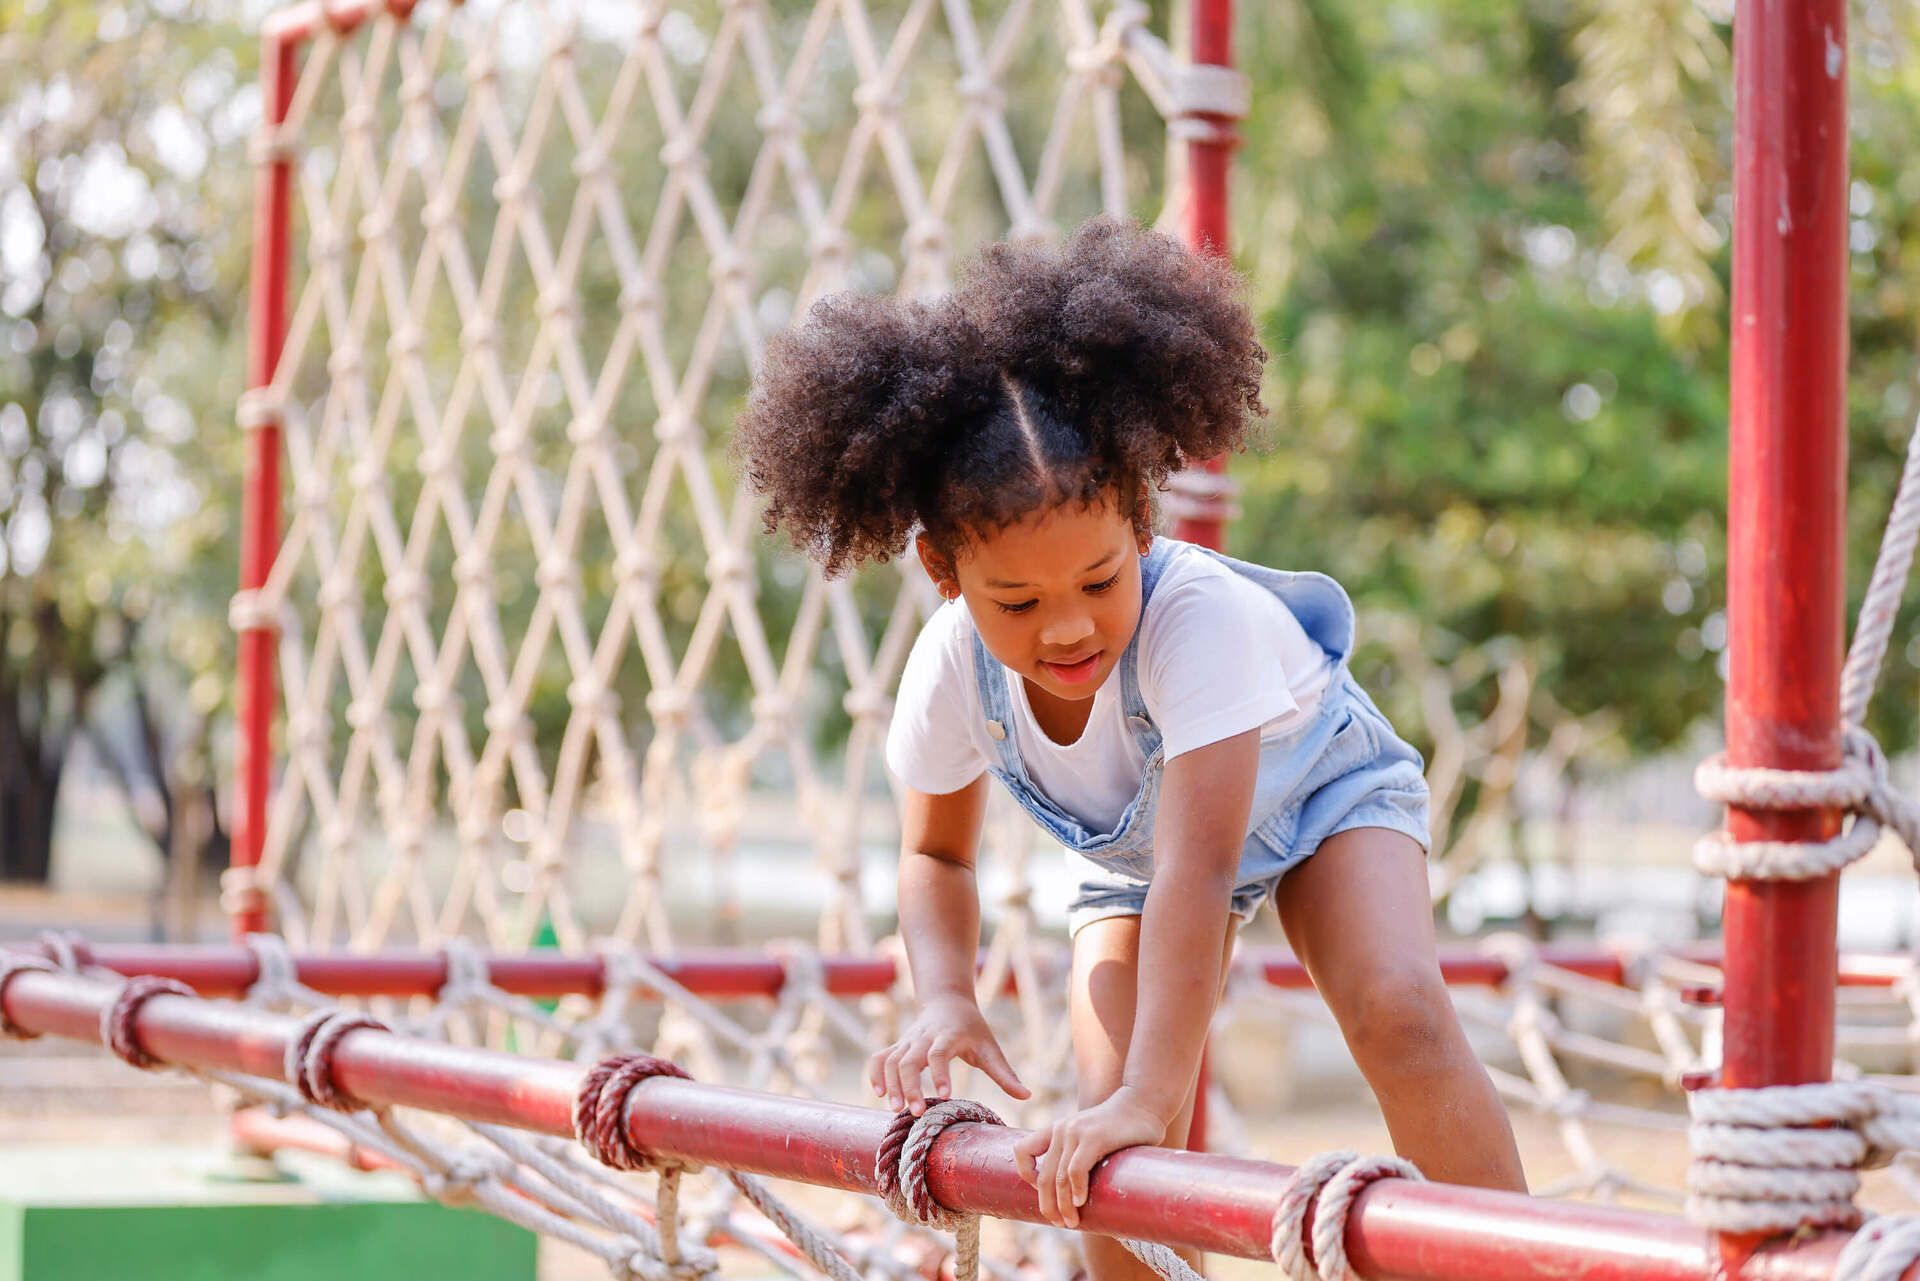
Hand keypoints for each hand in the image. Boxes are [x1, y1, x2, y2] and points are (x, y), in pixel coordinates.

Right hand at [868, 994, 1029, 1113]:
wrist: (947, 1000)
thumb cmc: (972, 1028)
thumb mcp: (990, 1047)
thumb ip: (1005, 1073)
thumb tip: (1027, 1096)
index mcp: (949, 1035)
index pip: (939, 1053)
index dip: (940, 1073)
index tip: (944, 1096)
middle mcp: (924, 1037)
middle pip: (909, 1059)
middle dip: (910, 1086)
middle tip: (914, 1113)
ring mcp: (908, 1041)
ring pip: (890, 1059)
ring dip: (890, 1084)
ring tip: (896, 1110)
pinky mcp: (898, 1046)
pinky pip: (879, 1058)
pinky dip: (875, 1074)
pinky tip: (879, 1094)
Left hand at [1013, 1088, 1170, 1227]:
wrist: (1143, 1103)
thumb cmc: (1121, 1128)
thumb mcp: (1090, 1138)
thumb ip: (1079, 1156)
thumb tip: (1075, 1193)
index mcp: (1057, 1129)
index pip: (1022, 1151)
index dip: (1026, 1176)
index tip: (1044, 1194)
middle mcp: (1061, 1129)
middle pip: (1042, 1176)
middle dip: (1048, 1205)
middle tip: (1059, 1223)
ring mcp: (1076, 1132)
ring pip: (1058, 1178)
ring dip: (1063, 1205)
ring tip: (1071, 1222)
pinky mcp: (1094, 1138)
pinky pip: (1076, 1170)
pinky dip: (1076, 1190)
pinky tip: (1081, 1202)